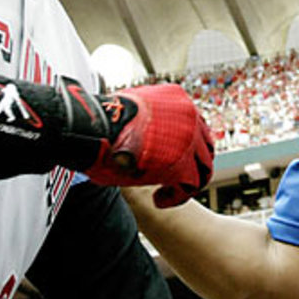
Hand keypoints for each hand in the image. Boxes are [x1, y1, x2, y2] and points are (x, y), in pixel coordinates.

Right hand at [85, 84, 213, 206]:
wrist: (92, 128)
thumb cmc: (101, 122)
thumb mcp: (131, 112)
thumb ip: (148, 122)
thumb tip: (143, 135)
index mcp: (177, 98)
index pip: (194, 124)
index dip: (186, 145)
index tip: (169, 158)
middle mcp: (188, 115)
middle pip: (205, 145)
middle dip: (192, 165)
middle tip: (177, 179)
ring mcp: (189, 139)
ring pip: (202, 168)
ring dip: (186, 183)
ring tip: (165, 193)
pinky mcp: (181, 164)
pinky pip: (190, 185)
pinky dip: (175, 196)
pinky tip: (158, 200)